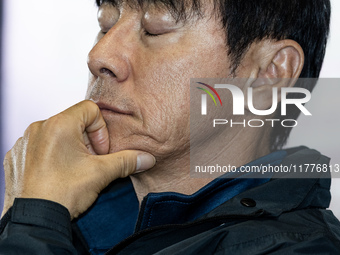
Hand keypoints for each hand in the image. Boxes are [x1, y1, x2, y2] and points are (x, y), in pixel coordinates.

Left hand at [2, 100, 154, 218]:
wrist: (34, 221)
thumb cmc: (64, 193)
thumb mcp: (101, 174)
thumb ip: (126, 161)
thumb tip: (146, 158)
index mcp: (59, 124)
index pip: (90, 109)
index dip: (101, 130)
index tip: (100, 152)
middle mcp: (39, 128)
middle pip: (73, 123)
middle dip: (87, 141)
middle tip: (90, 163)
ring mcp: (25, 143)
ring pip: (56, 135)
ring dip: (70, 149)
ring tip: (73, 171)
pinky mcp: (16, 157)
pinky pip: (39, 147)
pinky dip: (51, 156)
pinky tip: (56, 175)